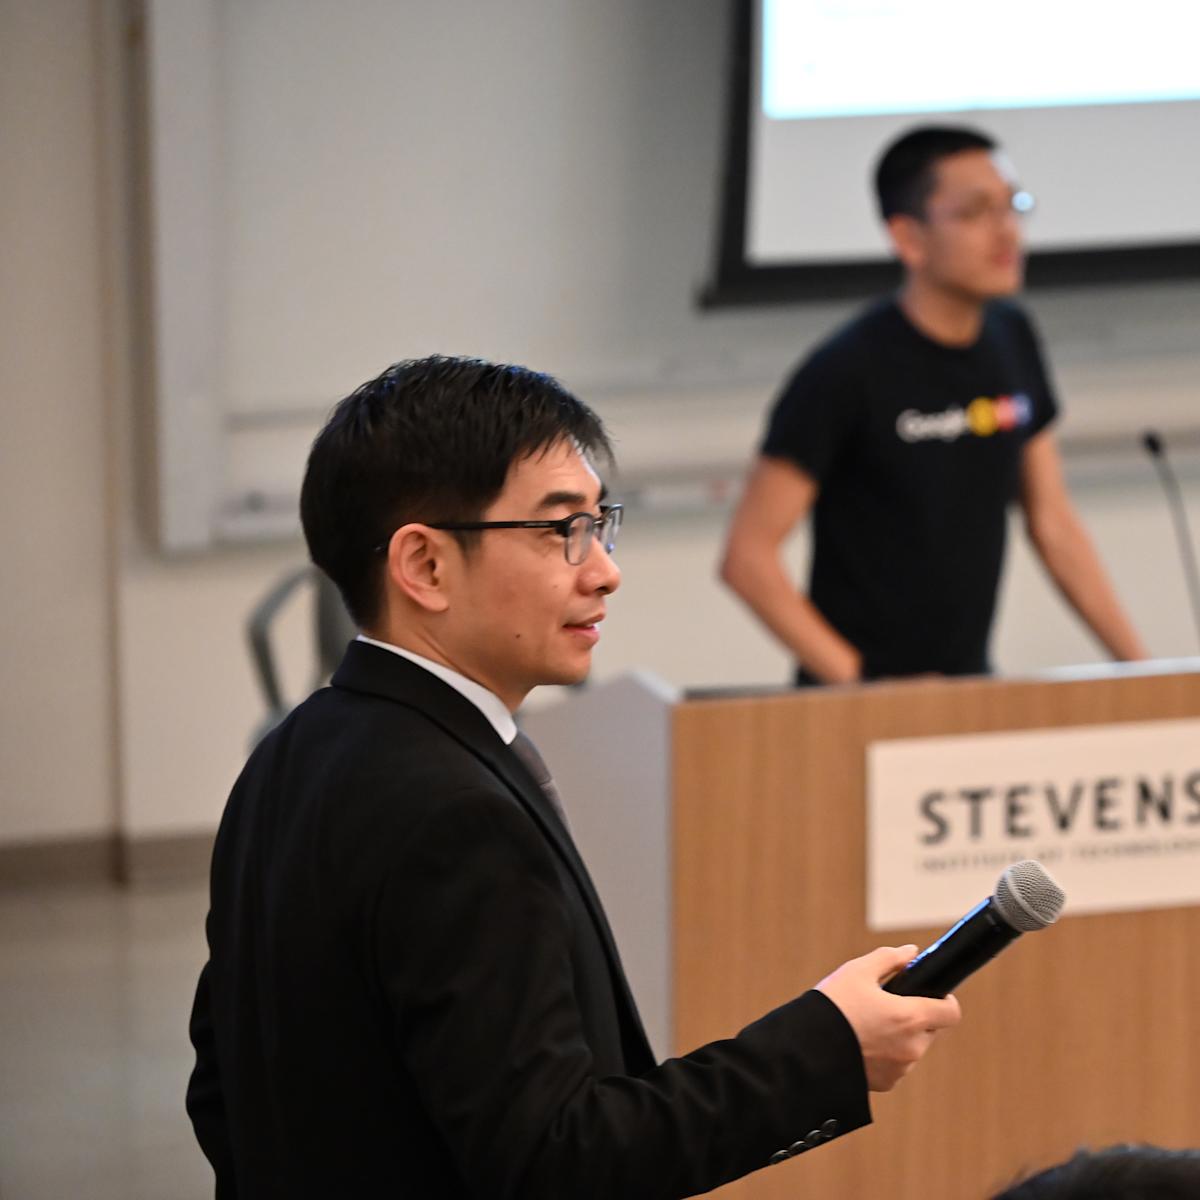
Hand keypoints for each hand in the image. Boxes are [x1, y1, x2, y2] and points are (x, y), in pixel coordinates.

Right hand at [815, 946, 960, 1091]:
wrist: (806, 1050)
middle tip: (887, 1005)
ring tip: (868, 1024)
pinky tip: (861, 1043)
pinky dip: (886, 1054)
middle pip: (930, 1029)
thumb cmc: (832, 1007)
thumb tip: (910, 952)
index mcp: (909, 1017)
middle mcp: (911, 1047)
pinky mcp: (885, 1084)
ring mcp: (899, 1069)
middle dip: (915, 1016)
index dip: (944, 1000)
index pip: (951, 1013)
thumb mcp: (857, 971)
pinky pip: (896, 1064)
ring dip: (901, 1036)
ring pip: (912, 1047)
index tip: (932, 994)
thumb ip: (889, 959)